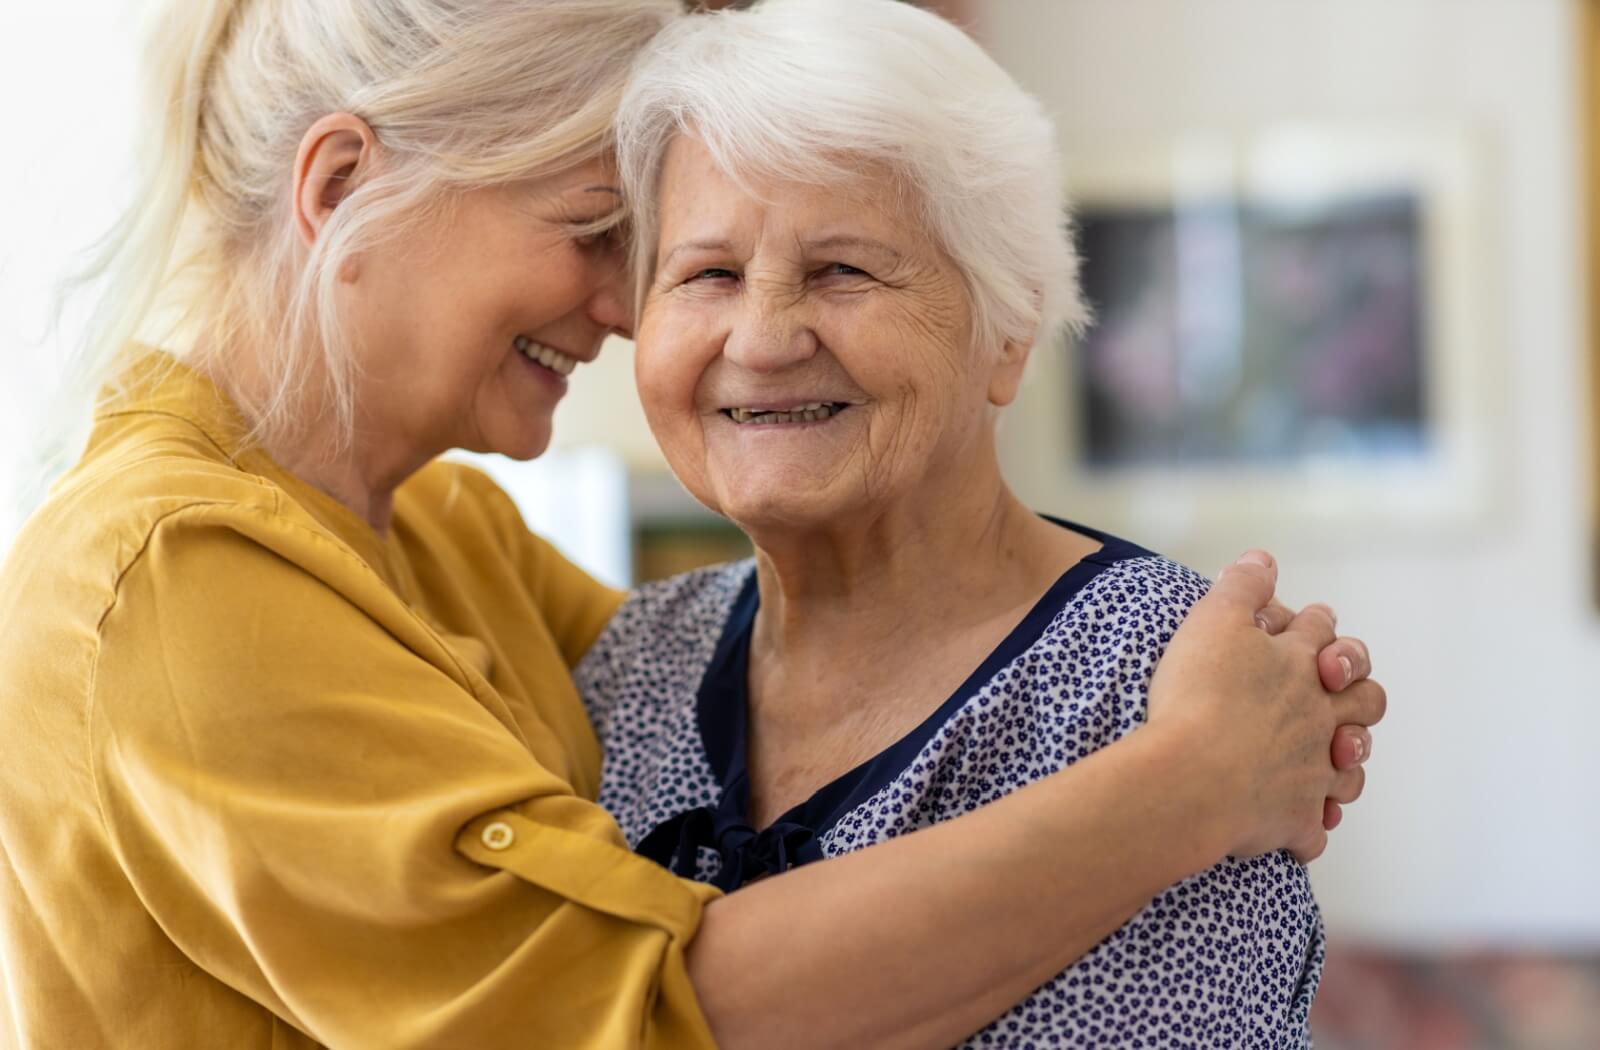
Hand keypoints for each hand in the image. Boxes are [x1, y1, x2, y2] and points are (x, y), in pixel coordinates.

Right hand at [1146, 551, 1385, 863]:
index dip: (1318, 624)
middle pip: (1365, 699)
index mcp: (1298, 665)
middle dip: (1358, 691)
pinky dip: (1310, 826)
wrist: (1190, 776)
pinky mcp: (1295, 819)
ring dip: (1345, 760)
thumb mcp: (1212, 621)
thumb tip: (1263, 558)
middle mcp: (1318, 716)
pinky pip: (1313, 829)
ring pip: (1351, 766)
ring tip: (1331, 757)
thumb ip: (1242, 586)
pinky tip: (1300, 824)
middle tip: (1339, 689)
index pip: (1321, 632)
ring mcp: (1312, 771)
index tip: (1315, 622)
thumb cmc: (1197, 696)